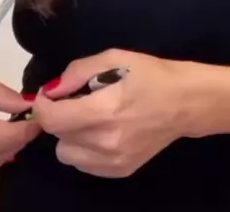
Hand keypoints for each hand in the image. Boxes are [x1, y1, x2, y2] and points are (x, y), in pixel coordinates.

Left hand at [33, 48, 188, 177]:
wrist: (187, 102)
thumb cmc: (151, 74)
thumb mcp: (114, 58)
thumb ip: (77, 72)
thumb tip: (51, 90)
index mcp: (104, 110)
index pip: (52, 120)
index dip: (42, 106)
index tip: (48, 95)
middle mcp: (106, 141)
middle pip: (57, 137)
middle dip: (60, 117)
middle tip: (78, 101)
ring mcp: (114, 161)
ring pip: (67, 154)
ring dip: (71, 136)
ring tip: (91, 119)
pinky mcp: (121, 171)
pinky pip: (84, 164)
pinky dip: (85, 149)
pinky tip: (103, 132)